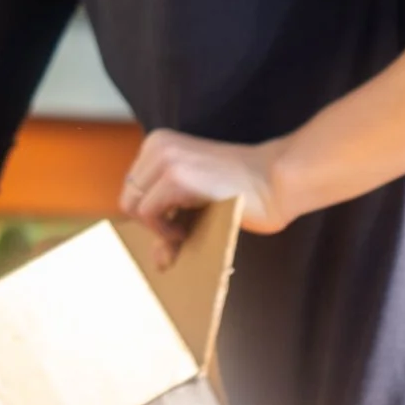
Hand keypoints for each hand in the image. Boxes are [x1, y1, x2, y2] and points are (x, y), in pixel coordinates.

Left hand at [121, 129, 296, 265]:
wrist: (278, 180)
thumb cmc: (242, 193)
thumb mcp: (195, 204)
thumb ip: (170, 225)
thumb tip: (156, 261)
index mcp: (158, 143)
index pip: (131, 189)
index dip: (151, 214)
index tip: (177, 221)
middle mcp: (157, 145)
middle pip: (127, 199)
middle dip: (151, 222)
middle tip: (184, 227)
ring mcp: (166, 158)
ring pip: (132, 207)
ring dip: (158, 226)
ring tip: (189, 226)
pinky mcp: (175, 176)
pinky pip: (147, 213)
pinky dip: (164, 229)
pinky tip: (190, 228)